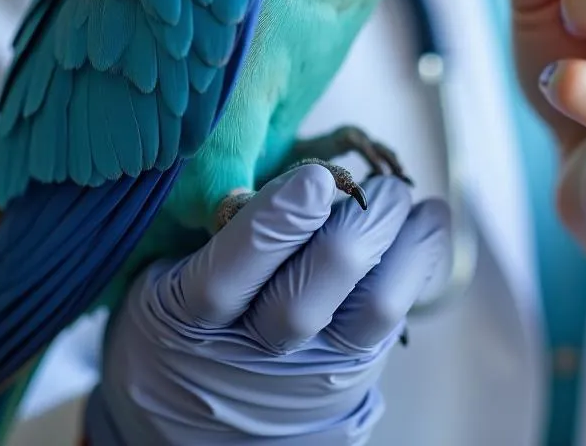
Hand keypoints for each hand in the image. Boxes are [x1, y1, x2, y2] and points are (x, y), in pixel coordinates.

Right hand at [83, 164, 450, 444]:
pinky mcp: (351, 373)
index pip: (225, 279)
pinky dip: (419, 258)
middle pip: (307, 296)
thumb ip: (208, 224)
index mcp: (185, 318)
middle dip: (355, 225)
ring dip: (398, 240)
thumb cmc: (177, 323)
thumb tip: (281, 166)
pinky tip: (426, 223)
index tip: (314, 178)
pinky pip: (395, 317)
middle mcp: (250, 351)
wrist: (193, 427)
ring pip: (368, 311)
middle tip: (372, 184)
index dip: (275, 226)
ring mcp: (308, 368)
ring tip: (400, 197)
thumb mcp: (159, 275)